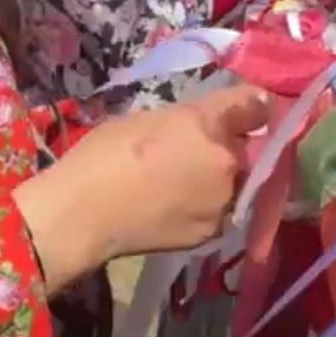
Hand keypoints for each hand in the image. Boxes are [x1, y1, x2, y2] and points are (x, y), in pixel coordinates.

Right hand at [13, 85, 268, 292]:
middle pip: (243, 148)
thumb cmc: (103, 155)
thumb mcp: (145, 118)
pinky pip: (217, 210)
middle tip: (193, 152)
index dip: (251, 105)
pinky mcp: (213, 231)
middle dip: (227, 147)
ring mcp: (223, 200)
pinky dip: (204, 206)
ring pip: (232, 182)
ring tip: (180, 184)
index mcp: (207, 123)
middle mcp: (226, 160)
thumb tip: (204, 122)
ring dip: (217, 179)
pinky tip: (173, 207)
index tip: (250, 107)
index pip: (251, 105)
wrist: (84, 213)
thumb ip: (186, 118)